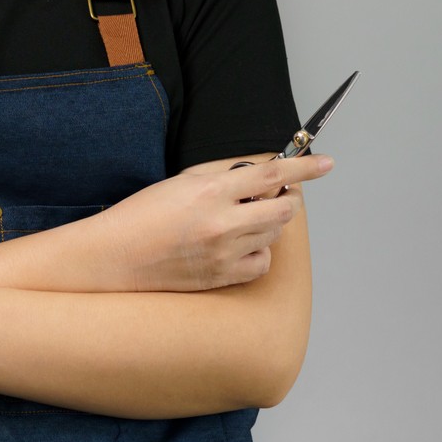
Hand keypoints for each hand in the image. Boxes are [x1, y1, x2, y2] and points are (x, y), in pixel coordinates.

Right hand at [93, 153, 331, 291]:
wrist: (115, 257)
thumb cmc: (143, 215)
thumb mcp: (182, 182)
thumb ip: (224, 178)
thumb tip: (261, 176)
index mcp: (211, 190)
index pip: (271, 174)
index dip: (304, 167)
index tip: (325, 164)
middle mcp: (222, 222)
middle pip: (283, 207)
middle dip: (287, 198)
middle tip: (274, 194)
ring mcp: (224, 253)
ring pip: (273, 234)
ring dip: (268, 222)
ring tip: (239, 219)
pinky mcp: (221, 277)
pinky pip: (261, 262)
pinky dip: (257, 251)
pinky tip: (237, 245)